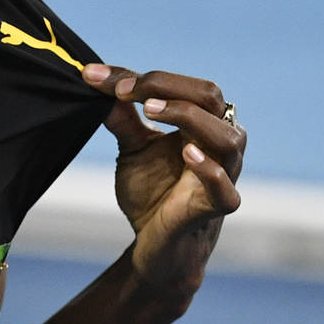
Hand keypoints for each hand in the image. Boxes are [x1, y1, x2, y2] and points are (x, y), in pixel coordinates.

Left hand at [82, 64, 245, 302]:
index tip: (99, 78)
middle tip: (125, 91)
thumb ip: (122, 117)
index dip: (146, 78)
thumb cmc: (153, 192)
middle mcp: (219, 143)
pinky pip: (225, 189)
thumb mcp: (133, 148)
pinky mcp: (216, 208)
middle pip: (210, 97)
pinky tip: (188, 153)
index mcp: (202, 123)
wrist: (154, 245)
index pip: (184, 86)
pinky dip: (209, 169)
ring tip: (152, 112)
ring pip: (228, 136)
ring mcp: (224, 175)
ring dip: (189, 117)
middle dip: (167, 87)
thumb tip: (96, 80)